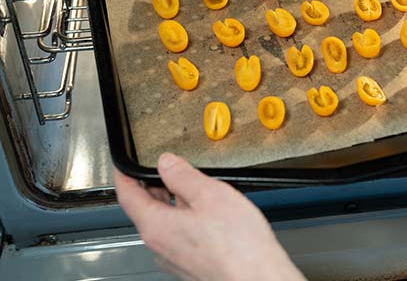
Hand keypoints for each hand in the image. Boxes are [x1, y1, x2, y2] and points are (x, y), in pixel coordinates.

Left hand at [114, 153, 305, 280]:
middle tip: (161, 169)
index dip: (124, 175)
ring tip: (191, 188)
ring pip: (165, 224)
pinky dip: (185, 219)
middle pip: (146, 210)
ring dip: (173, 203)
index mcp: (156, 226)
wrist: (257, 278)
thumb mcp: (210, 195)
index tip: (124, 165)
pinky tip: (206, 213)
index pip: (127, 196)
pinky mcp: (190, 265)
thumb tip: (166, 163)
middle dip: (153, 187)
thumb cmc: (238, 245)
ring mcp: (174, 259)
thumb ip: (183, 176)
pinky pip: (180, 236)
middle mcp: (160, 246)